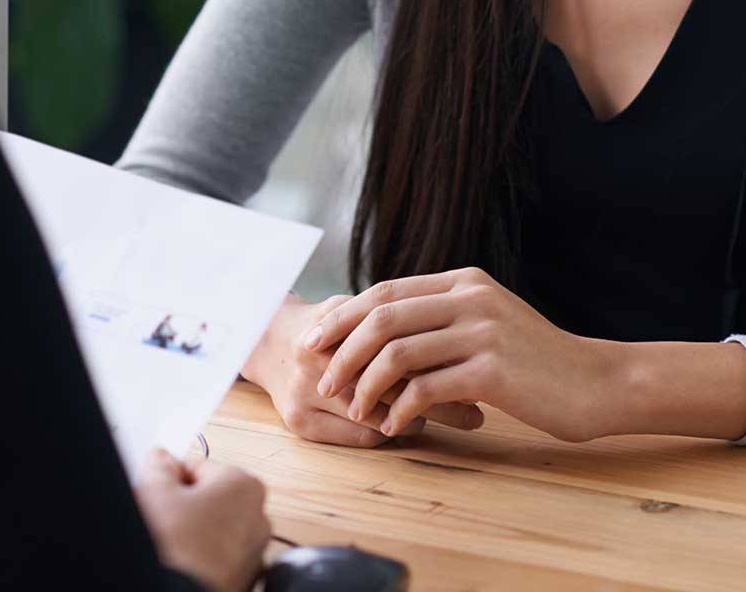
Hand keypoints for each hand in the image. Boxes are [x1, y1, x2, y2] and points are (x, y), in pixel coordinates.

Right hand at [133, 448, 269, 591]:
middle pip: (210, 497)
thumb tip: (161, 458)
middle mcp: (259, 517)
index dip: (172, 478)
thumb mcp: (156, 493)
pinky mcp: (245, 578)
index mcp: (244, 484)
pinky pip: (219, 557)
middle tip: (161, 518)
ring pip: (214, 529)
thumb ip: (160, 466)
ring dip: (193, 533)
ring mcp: (255, 551)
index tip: (158, 490)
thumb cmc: (177, 548)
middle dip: (184, 506)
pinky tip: (183, 561)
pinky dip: (203, 557)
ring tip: (171, 545)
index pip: (199, 467)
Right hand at [242, 292, 483, 446]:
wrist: (267, 340)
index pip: (401, 349)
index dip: (442, 363)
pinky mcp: (300, 423)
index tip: (474, 372)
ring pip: (380, 420)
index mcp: (337, 328)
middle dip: (442, 401)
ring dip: (423, 420)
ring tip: (456, 419)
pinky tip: (413, 424)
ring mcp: (305, 395)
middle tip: (477, 411)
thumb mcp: (358, 307)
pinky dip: (392, 434)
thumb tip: (456, 331)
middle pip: (393, 387)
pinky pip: (362, 439)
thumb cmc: (330, 324)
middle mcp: (319, 362)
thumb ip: (396, 315)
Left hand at [306, 267, 617, 442]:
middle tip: (322, 380)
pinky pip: (426, 388)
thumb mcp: (491, 323)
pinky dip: (401, 409)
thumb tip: (383, 331)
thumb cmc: (538, 362)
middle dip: (342, 351)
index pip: (386, 291)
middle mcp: (470, 297)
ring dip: (364, 385)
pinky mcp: (492, 370)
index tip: (315, 342)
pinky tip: (394, 426)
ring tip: (354, 409)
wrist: (597, 383)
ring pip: (396, 352)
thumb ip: (446, 318)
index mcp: (465, 282)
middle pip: (382, 316)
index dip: (344, 316)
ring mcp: (482, 331)